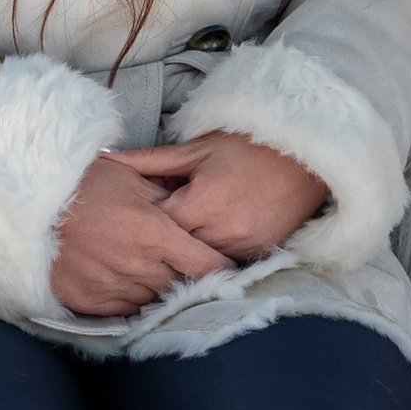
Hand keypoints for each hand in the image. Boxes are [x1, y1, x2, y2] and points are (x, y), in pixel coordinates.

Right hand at [50, 153, 233, 317]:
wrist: (30, 205)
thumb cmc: (84, 185)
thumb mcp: (131, 180)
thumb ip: (166, 200)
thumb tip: (192, 213)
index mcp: (155, 234)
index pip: (206, 265)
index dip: (222, 268)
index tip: (227, 267)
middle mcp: (138, 266)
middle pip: (183, 287)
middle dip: (192, 281)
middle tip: (193, 272)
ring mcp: (113, 287)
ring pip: (156, 301)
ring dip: (162, 291)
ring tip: (156, 275)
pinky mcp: (90, 302)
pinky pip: (126, 310)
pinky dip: (133, 300)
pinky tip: (131, 284)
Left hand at [115, 131, 329, 265]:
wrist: (305, 157)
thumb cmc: (247, 146)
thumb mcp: (197, 149)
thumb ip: (150, 161)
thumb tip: (105, 159)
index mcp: (204, 200)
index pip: (159, 225)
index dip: (146, 221)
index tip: (135, 215)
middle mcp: (223, 228)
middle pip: (176, 246)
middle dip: (163, 238)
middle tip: (149, 230)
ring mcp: (243, 244)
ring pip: (198, 259)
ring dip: (186, 249)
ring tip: (178, 234)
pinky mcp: (258, 253)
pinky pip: (223, 262)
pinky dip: (210, 254)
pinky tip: (204, 240)